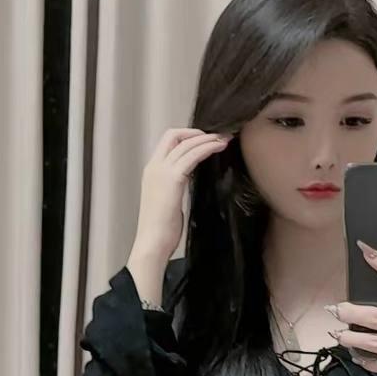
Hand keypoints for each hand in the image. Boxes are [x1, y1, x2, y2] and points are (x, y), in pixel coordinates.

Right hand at [131, 126, 231, 261]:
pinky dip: (207, 148)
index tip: (205, 140)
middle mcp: (154, 166)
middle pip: (174, 135)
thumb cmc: (161, 229)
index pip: (167, 141)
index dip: (187, 136)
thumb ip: (176, 186)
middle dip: (198, 133)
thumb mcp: (168, 200)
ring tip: (224, 140)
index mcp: (152, 171)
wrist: (152, 242)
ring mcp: (162, 171)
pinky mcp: (173, 179)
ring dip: (207, 139)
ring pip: (186, 144)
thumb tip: (190, 180)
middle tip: (218, 137)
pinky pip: (192, 156)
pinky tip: (219, 148)